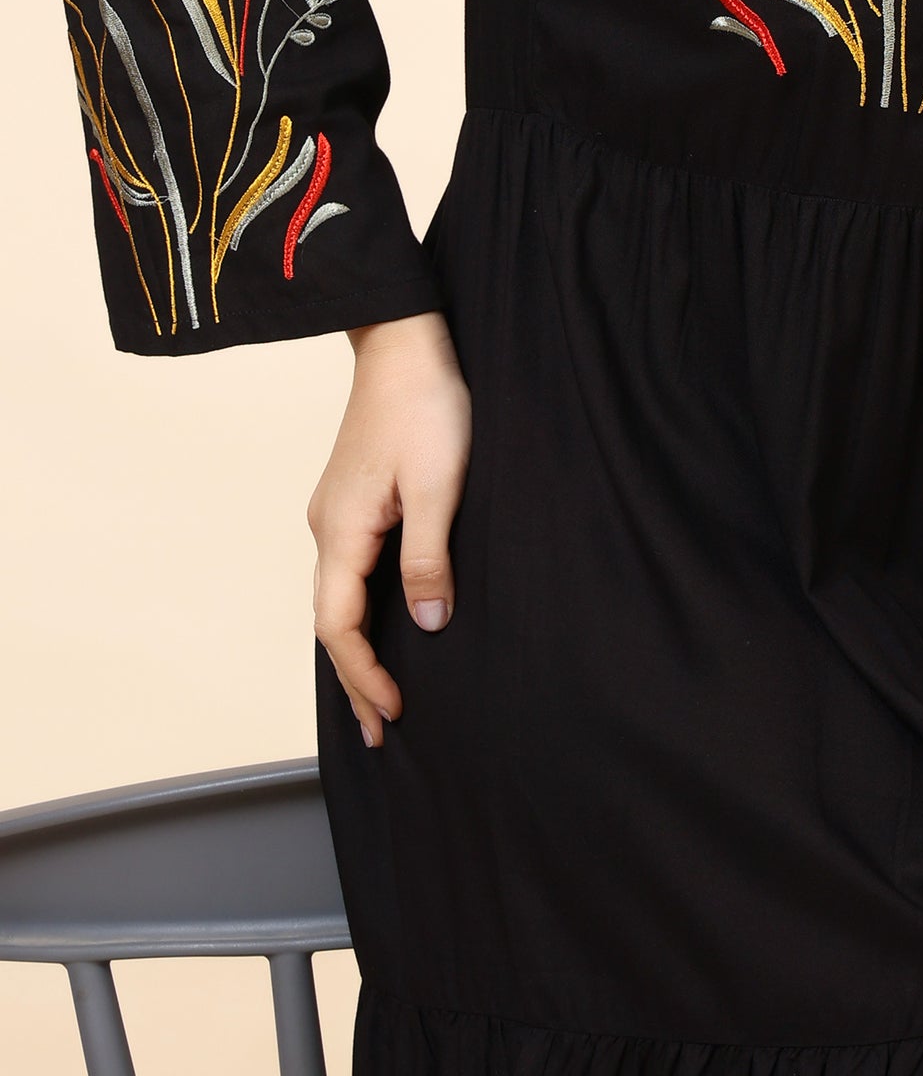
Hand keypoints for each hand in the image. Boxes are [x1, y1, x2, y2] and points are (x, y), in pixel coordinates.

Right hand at [309, 309, 469, 747]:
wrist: (405, 342)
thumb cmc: (427, 405)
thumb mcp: (441, 485)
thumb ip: (431, 556)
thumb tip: (428, 622)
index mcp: (342, 530)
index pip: (339, 625)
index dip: (364, 673)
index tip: (394, 711)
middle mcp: (327, 528)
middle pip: (331, 621)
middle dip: (355, 678)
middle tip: (379, 734)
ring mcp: (336, 514)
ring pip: (338, 598)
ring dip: (358, 648)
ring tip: (381, 696)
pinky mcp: (353, 502)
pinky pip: (349, 573)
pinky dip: (362, 612)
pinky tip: (384, 626)